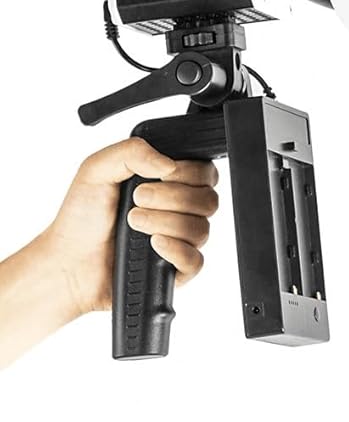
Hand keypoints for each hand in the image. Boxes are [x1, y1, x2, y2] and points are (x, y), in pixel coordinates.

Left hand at [45, 137, 218, 313]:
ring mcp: (181, 240)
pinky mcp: (177, 269)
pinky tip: (153, 244)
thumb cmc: (82, 216)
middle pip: (209, 200)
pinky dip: (176, 251)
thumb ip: (133, 151)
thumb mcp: (97, 169)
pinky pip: (196, 260)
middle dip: (172, 198)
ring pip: (202, 229)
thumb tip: (169, 163)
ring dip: (166, 223)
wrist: (67, 261)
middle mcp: (181, 210)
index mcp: (170, 182)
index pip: (206, 172)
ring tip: (134, 223)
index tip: (160, 175)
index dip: (188, 172)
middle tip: (137, 198)